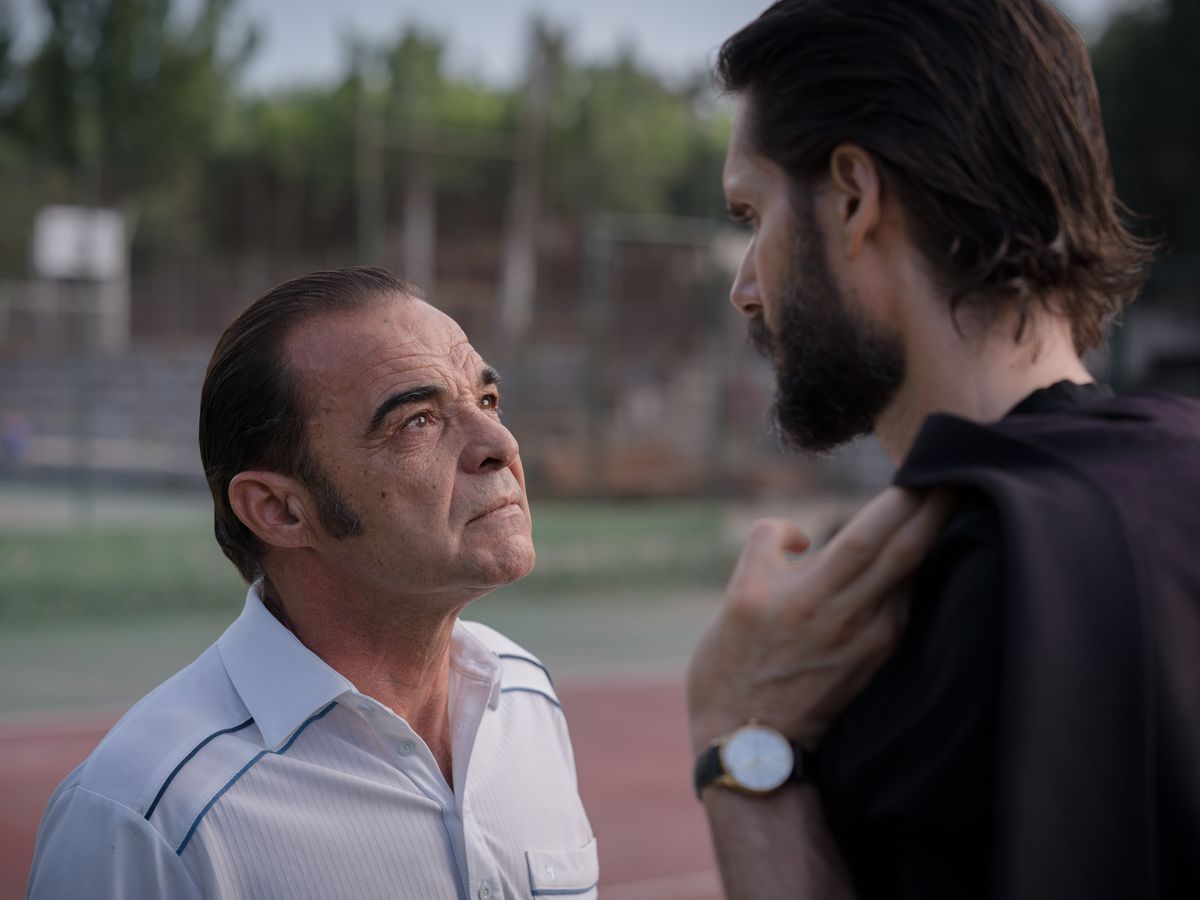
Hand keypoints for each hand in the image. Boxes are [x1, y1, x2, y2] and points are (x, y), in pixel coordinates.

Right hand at [687, 487, 954, 753]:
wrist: (750, 745)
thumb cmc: (734, 665)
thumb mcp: (737, 594)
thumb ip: (769, 543)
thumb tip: (807, 535)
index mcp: (811, 597)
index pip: (869, 536)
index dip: (903, 500)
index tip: (925, 465)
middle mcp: (852, 617)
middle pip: (908, 550)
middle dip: (937, 508)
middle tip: (961, 470)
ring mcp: (873, 639)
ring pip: (912, 574)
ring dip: (933, 535)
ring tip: (948, 499)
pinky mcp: (880, 656)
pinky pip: (905, 599)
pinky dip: (917, 567)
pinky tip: (924, 550)